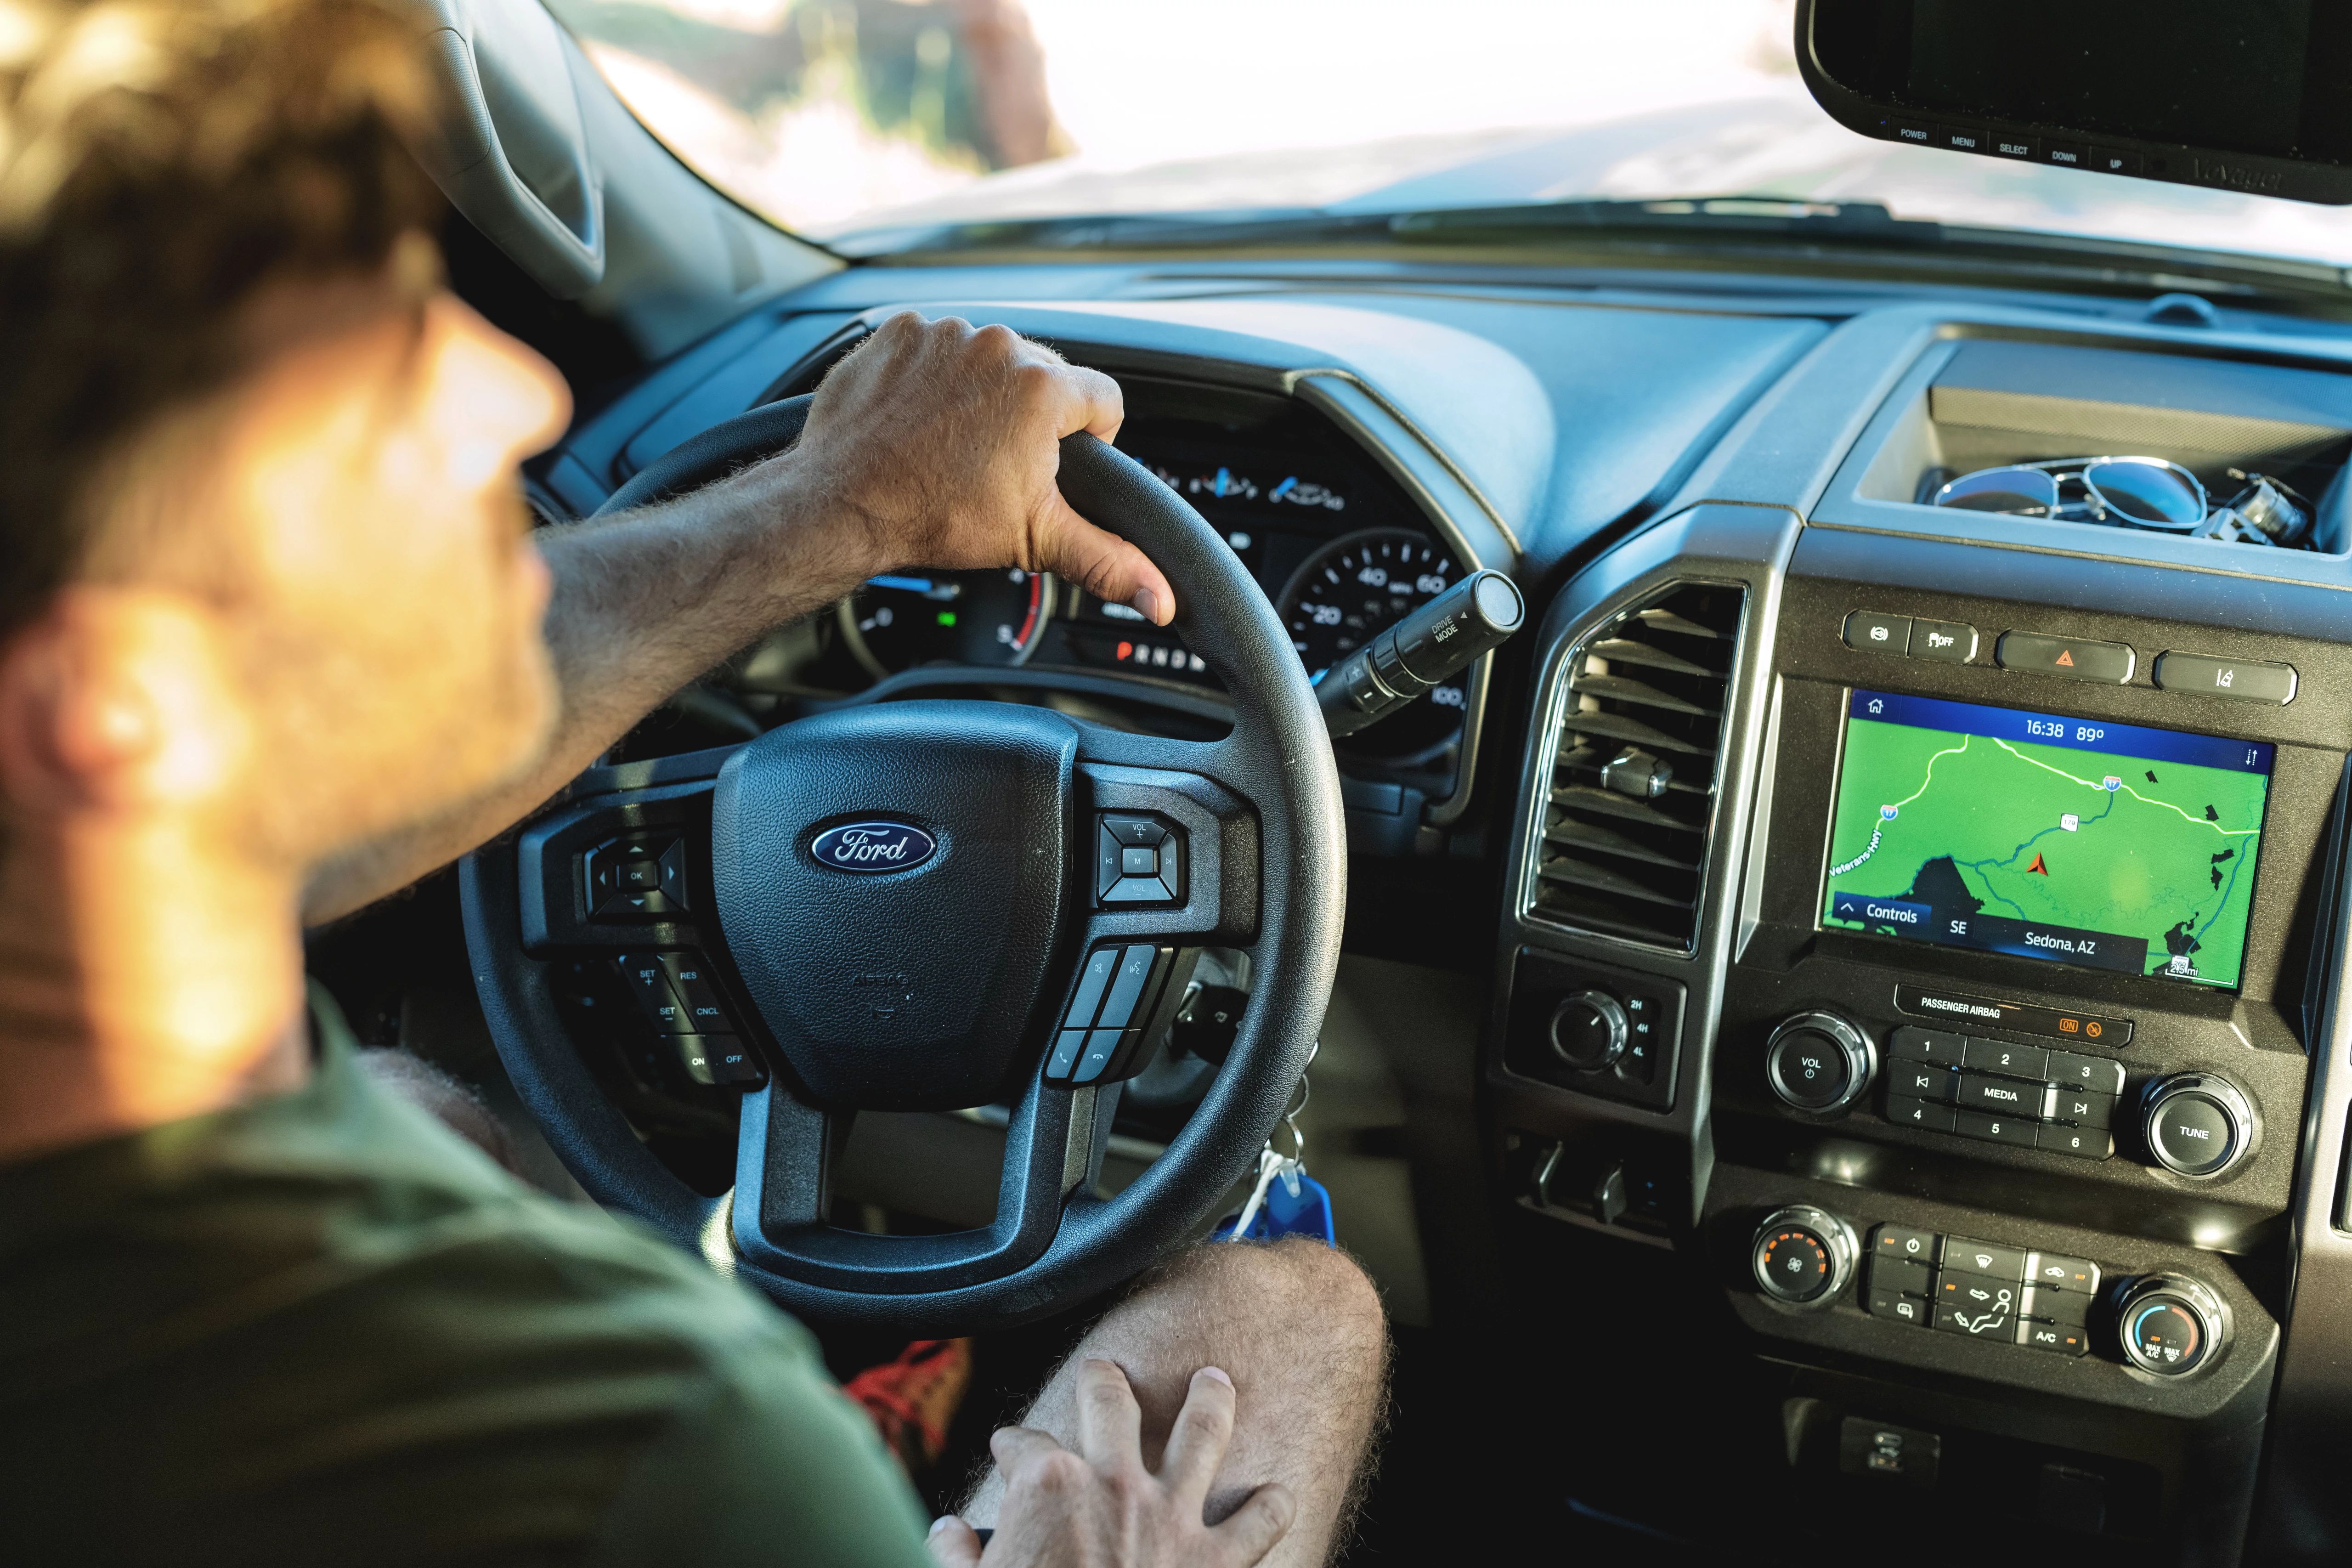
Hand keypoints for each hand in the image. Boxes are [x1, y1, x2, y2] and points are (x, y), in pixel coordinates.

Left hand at [791, 312, 1175, 625]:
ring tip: (953, 442)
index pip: (1104, 399)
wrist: (841, 502)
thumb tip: (1160, 597)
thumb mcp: (1034, 540)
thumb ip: (1107, 560)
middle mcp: (997, 345)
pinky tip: (920, 419)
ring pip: (990, 360)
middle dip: (1031, 416)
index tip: (1056, 463)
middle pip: (1045, 375)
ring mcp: (945, 334)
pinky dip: (933, 378)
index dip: (1091, 439)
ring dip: (981, 394)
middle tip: (996, 463)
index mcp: (1043, 388)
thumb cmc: (931, 517)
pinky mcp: (900, 332)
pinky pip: (937, 348)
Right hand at [927, 1361, 1294, 1567]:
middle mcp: (1113, 1484)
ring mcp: (1170, 1519)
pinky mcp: (1215, 1564)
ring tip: (1216, 1380)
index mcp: (1047, 1487)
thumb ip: (951, 1557)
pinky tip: (1277, 1495)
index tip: (1007, 1449)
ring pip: (1202, 1434)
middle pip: (1111, 1404)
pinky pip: (1258, 1526)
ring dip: (1210, 1402)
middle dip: (1104, 1380)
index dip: (1011, 1446)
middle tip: (1103, 1370)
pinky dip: (1270, 1508)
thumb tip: (948, 1533)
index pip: (1024, 1445)